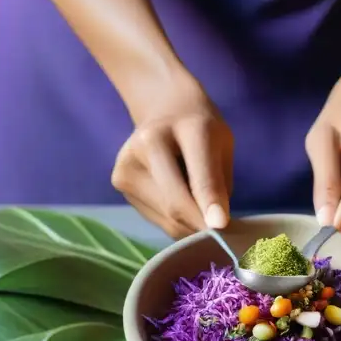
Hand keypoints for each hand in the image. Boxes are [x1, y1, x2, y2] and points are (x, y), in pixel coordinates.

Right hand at [112, 80, 233, 238]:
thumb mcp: (222, 147)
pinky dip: (175, 221)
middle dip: (200, 226)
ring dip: (189, 225)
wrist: (163, 107)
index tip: (222, 227)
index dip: (210, 205)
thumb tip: (214, 226)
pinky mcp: (118, 181)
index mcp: (187, 128)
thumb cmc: (201, 130)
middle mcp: (148, 143)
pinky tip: (178, 199)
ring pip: (166, 218)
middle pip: (175, 203)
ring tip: (197, 204)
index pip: (200, 175)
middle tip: (220, 233)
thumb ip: (218, 185)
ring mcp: (128, 163)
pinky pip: (156, 218)